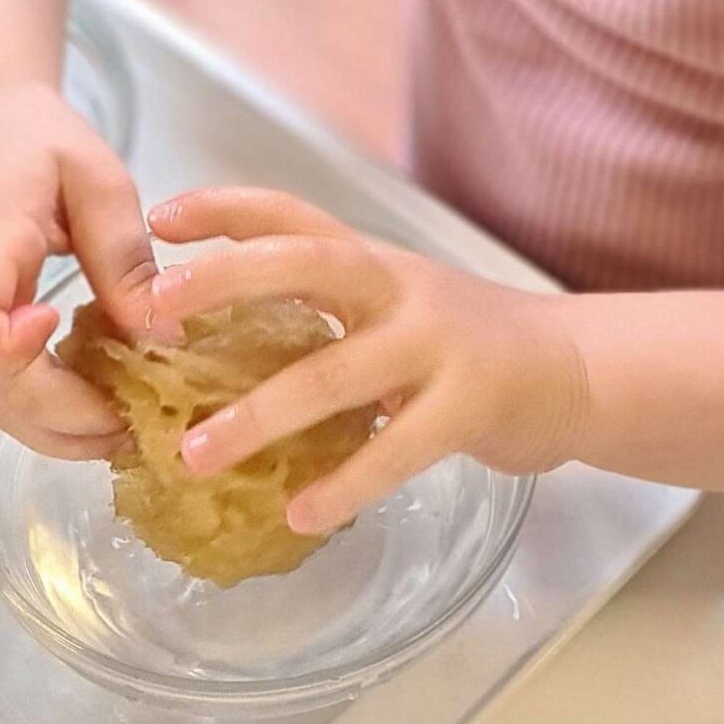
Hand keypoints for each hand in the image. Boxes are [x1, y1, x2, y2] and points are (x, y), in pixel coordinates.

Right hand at [0, 82, 156, 456]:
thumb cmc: (32, 137)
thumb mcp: (96, 178)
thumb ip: (124, 256)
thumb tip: (166, 340)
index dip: (8, 349)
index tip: (59, 330)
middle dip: (64, 416)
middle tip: (139, 425)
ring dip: (56, 425)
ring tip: (128, 428)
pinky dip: (43, 408)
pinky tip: (95, 404)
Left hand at [144, 188, 588, 534]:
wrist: (570, 369)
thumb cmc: (463, 342)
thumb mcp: (393, 302)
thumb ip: (323, 310)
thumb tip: (210, 339)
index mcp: (373, 261)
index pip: (294, 215)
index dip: (227, 209)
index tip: (160, 220)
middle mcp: (399, 288)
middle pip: (305, 263)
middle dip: (225, 279)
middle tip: (153, 310)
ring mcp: (435, 344)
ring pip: (334, 371)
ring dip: (258, 414)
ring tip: (195, 454)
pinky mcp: (466, 406)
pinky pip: (394, 449)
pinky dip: (344, 484)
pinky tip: (299, 515)